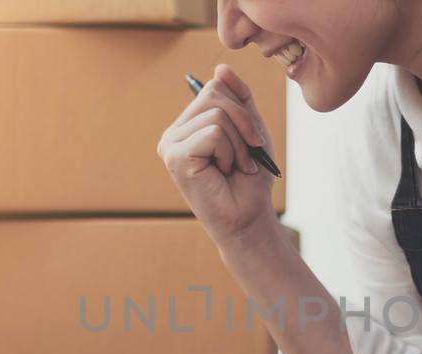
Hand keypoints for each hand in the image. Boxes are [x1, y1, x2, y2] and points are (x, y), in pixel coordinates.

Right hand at [157, 64, 277, 245]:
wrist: (249, 217)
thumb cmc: (249, 178)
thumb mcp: (251, 129)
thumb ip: (238, 98)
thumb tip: (220, 67)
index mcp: (187, 125)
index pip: (215, 87)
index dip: (242, 109)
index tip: (251, 140)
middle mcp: (173, 133)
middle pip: (215, 95)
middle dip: (243, 124)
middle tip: (248, 155)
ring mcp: (170, 145)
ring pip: (217, 115)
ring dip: (239, 143)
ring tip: (235, 166)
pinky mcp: (175, 157)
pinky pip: (214, 133)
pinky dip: (230, 152)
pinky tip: (224, 172)